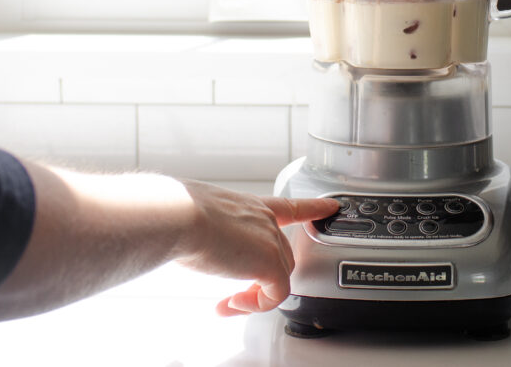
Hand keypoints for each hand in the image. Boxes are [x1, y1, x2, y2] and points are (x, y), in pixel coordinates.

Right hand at [173, 181, 338, 315]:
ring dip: (255, 296)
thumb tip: (193, 239)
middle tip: (234, 296)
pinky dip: (257, 305)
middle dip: (261, 279)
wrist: (180, 215)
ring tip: (230, 303)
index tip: (331, 206)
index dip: (312, 208)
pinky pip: (276, 294)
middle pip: (280, 254)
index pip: (289, 206)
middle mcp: (264, 219)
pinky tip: (234, 304)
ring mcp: (270, 239)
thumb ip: (207, 227)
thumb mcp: (198, 214)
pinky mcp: (270, 263)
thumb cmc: (178, 212)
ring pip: (279, 275)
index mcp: (249, 205)